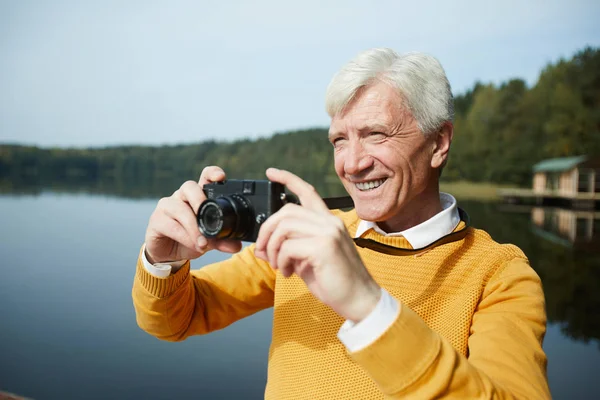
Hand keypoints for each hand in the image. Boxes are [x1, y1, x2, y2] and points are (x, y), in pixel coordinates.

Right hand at [144, 166, 241, 263]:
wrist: (168, 254)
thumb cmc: (190, 240)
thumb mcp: (210, 241)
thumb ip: (222, 241)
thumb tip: (237, 246)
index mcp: (198, 196)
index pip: (204, 176)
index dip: (212, 173)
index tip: (221, 177)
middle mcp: (181, 196)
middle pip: (189, 187)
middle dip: (200, 201)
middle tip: (210, 217)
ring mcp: (167, 206)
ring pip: (179, 208)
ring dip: (193, 227)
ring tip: (204, 243)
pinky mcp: (156, 220)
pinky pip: (170, 224)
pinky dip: (184, 236)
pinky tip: (192, 244)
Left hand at [254, 168, 380, 322]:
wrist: (359, 300)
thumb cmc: (335, 282)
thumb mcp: (306, 261)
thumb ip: (287, 248)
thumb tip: (260, 247)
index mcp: (328, 222)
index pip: (308, 192)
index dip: (288, 179)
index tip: (271, 172)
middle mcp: (330, 222)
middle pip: (286, 210)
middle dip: (267, 230)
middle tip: (263, 250)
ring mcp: (328, 232)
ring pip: (284, 227)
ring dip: (272, 248)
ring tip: (277, 265)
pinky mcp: (324, 247)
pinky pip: (288, 247)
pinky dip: (281, 261)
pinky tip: (288, 272)